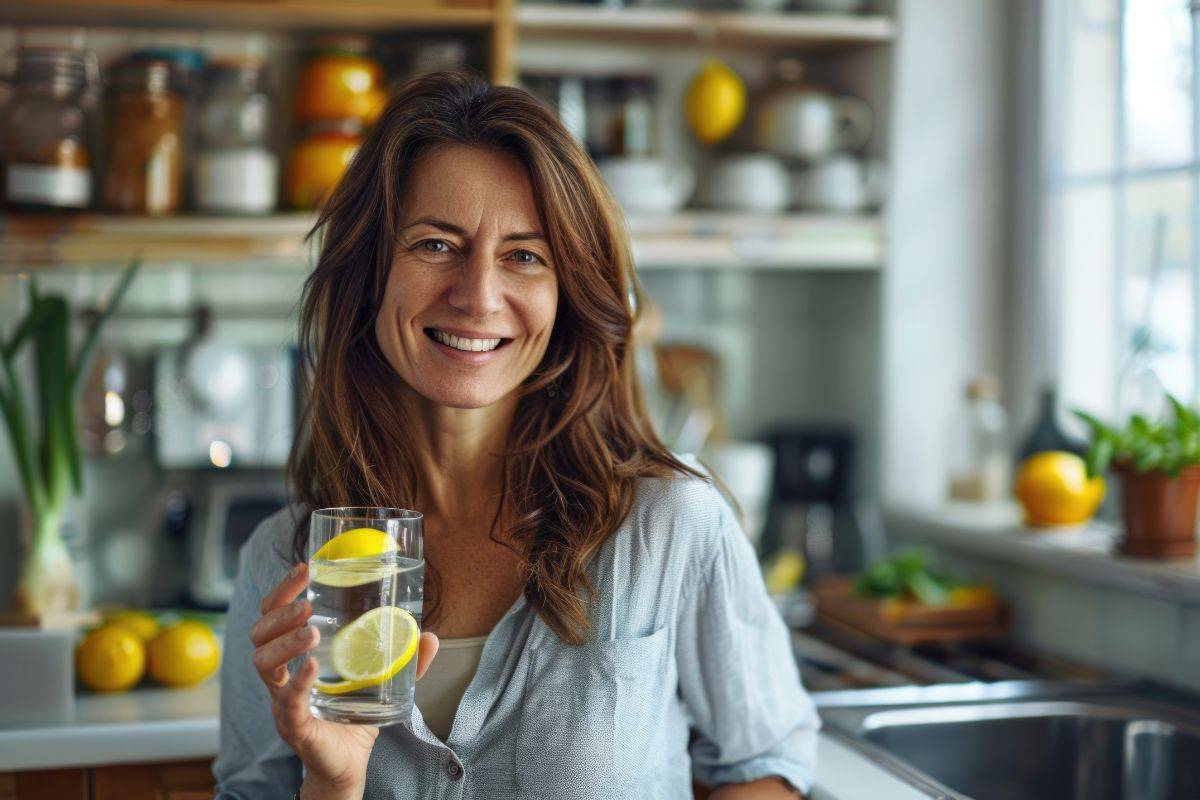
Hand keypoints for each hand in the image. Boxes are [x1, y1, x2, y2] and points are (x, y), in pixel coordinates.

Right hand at [250, 562, 439, 797]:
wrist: (350, 765)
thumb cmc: (356, 717)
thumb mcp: (381, 681)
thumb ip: (405, 660)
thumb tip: (431, 635)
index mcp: (296, 656)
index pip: (273, 615)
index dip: (282, 590)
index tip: (304, 567)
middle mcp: (282, 676)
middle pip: (258, 635)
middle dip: (279, 612)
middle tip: (306, 601)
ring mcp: (283, 701)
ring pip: (264, 665)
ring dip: (286, 642)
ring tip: (311, 630)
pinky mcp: (294, 727)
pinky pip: (286, 703)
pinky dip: (297, 683)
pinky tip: (311, 667)